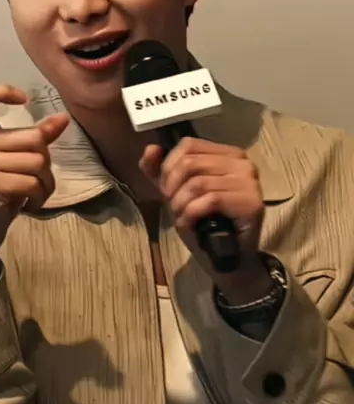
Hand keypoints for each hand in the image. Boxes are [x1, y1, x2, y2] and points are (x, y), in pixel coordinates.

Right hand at [0, 84, 68, 308]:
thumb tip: (62, 119)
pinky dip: (39, 197)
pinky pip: (32, 181)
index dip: (2, 91)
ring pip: (38, 160)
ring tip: (32, 196)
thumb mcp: (14, 164)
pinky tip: (28, 206)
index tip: (24, 100)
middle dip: (46, 164)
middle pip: (34, 137)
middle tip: (36, 183)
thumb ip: (36, 140)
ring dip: (45, 184)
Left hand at [140, 137, 271, 303]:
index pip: (188, 145)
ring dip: (180, 204)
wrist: (227, 259)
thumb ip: (159, 170)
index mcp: (227, 153)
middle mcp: (242, 162)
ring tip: (181, 217)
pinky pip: (211, 200)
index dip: (168, 167)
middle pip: (190, 163)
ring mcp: (250, 181)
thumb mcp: (176, 192)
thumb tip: (151, 148)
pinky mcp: (252, 202)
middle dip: (172, 188)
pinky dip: (191, 213)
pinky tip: (189, 224)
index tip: (166, 189)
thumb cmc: (203, 221)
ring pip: (198, 183)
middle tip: (173, 206)